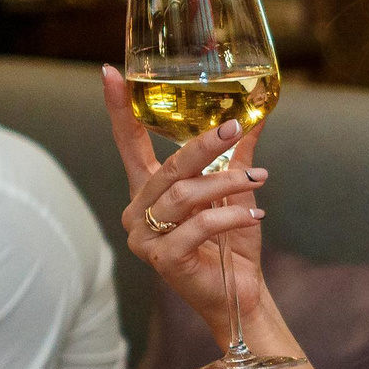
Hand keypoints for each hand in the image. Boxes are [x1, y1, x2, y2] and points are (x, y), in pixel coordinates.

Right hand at [102, 63, 272, 332]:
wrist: (239, 295)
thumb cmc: (230, 244)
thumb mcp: (234, 192)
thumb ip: (236, 154)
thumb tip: (254, 116)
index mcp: (149, 191)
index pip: (128, 144)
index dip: (118, 109)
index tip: (109, 73)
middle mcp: (139, 212)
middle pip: (167, 166)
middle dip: (203, 144)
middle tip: (233, 127)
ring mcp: (145, 238)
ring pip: (184, 195)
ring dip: (226, 183)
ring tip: (259, 181)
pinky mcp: (162, 259)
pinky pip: (198, 226)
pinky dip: (230, 215)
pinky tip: (254, 214)